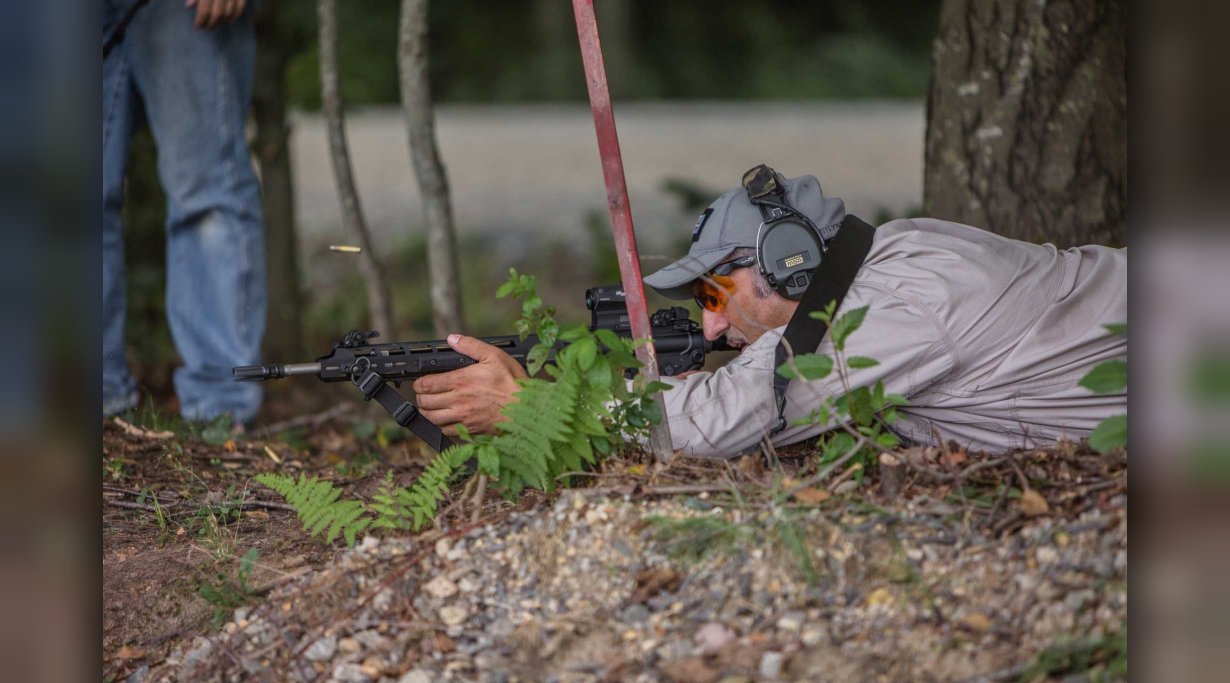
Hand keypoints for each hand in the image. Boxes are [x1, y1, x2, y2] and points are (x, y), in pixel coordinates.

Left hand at [186, 0, 246, 29]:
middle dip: (211, 23)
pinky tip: (229, 20)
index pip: (204, 9)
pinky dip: (235, 16)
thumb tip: (189, 6)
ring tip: (215, 24)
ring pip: (228, 13)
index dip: (201, 20)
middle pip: (217, 14)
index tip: (198, 27)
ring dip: (222, 21)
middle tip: (207, 28)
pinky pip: (240, 7)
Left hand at [412, 335, 529, 436]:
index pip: (426, 384)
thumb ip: (471, 346)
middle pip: (425, 402)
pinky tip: (445, 420)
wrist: (527, 410)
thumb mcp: (495, 356)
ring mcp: (463, 417)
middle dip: (421, 397)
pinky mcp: (469, 430)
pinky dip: (441, 426)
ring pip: (432, 418)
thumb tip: (453, 339)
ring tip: (430, 407)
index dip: (419, 384)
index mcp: (461, 381)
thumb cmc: (513, 384)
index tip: (421, 382)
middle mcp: (458, 401)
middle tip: (424, 394)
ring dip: (427, 412)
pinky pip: (446, 431)